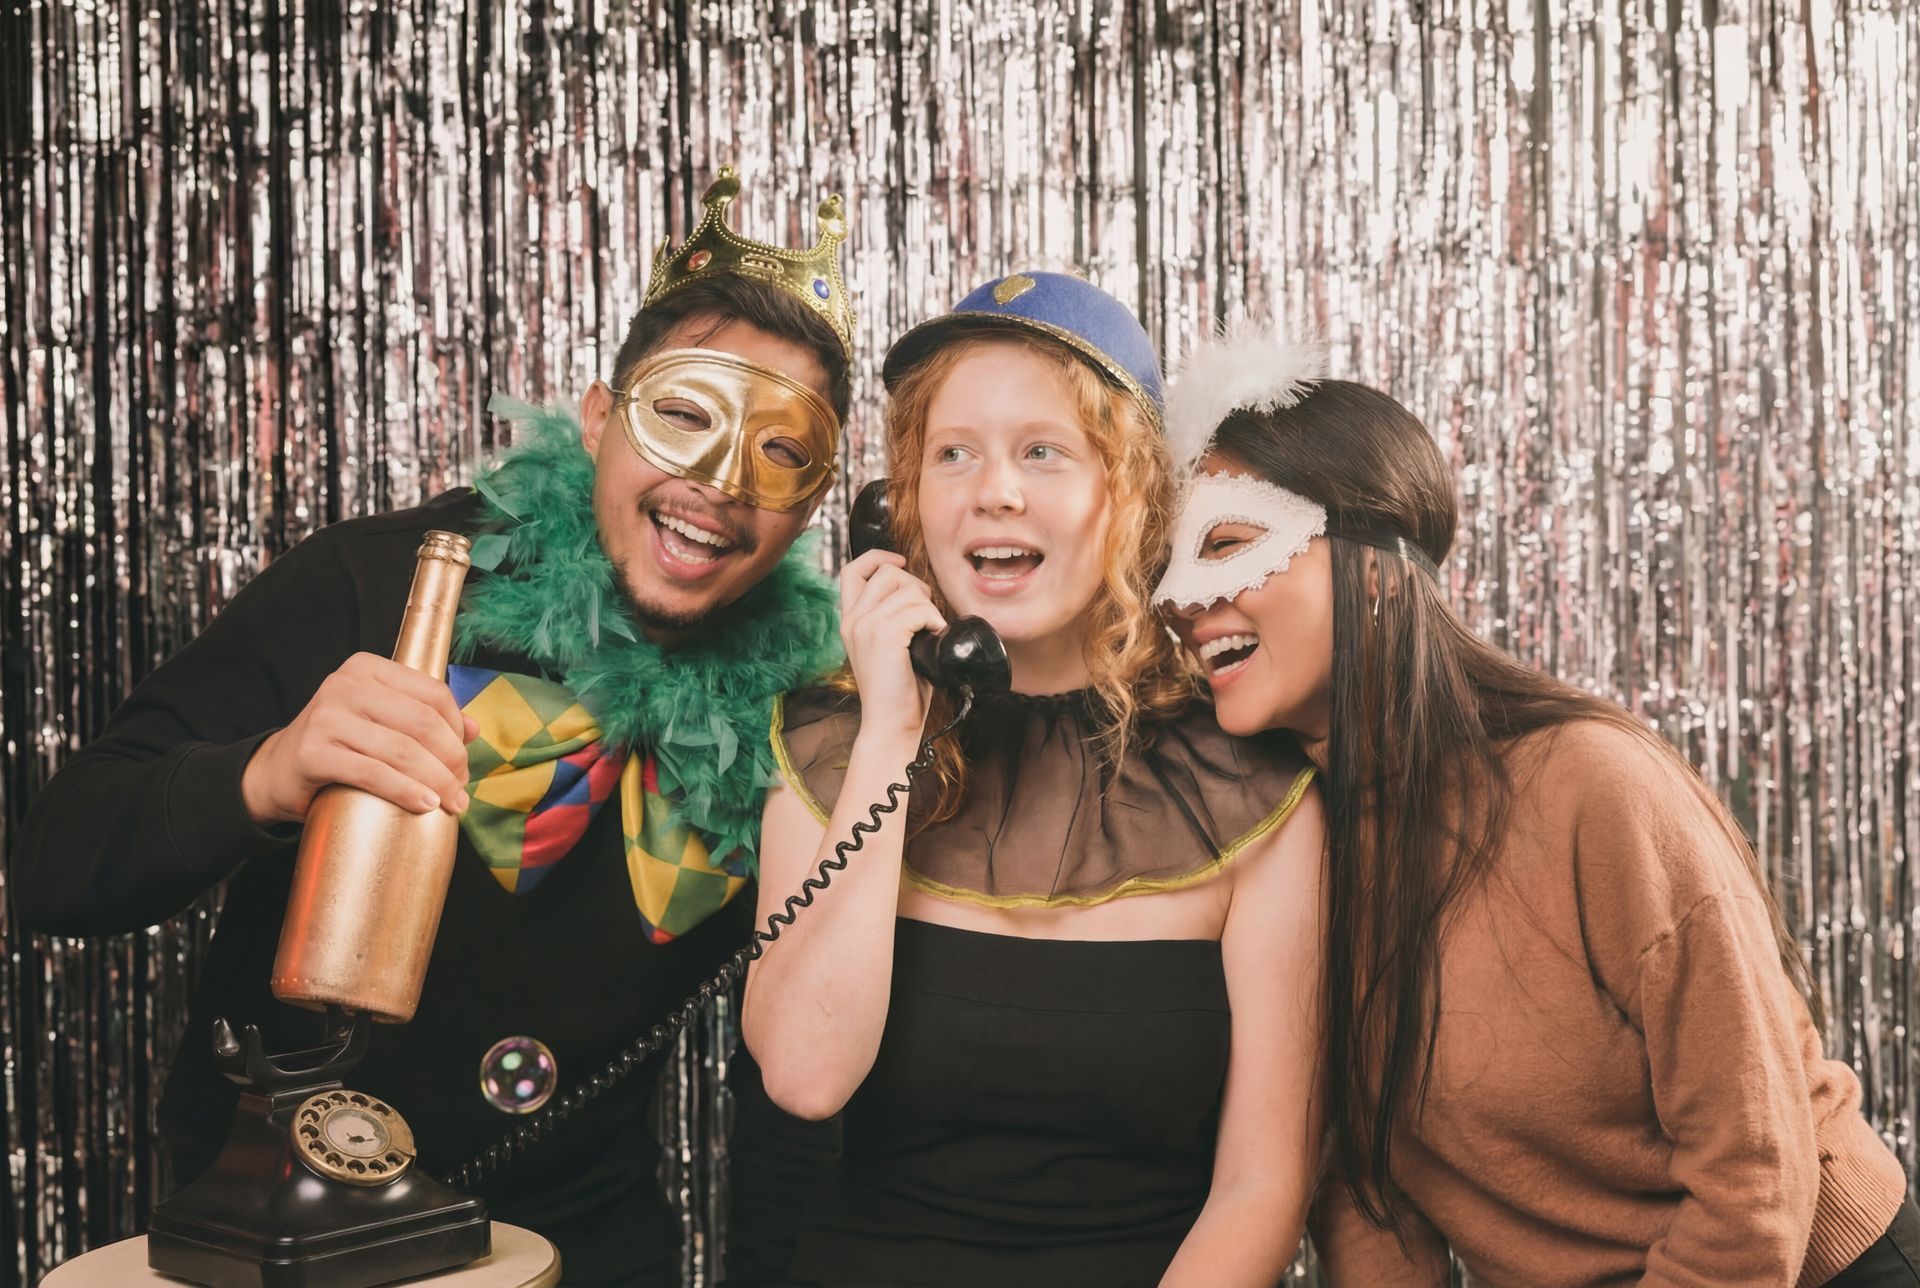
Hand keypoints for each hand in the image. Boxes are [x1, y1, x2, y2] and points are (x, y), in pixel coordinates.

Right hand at [241, 652, 477, 825]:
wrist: (277, 771)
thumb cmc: (338, 744)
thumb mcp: (380, 721)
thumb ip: (424, 717)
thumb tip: (474, 728)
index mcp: (367, 669)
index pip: (433, 694)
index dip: (457, 730)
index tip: (464, 760)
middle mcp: (345, 685)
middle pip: (423, 722)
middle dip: (451, 760)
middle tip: (461, 789)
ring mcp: (326, 717)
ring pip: (403, 750)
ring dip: (436, 781)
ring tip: (451, 803)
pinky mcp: (313, 752)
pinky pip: (374, 774)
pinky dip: (406, 792)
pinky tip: (425, 805)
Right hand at [838, 549, 943, 739]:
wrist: (890, 724)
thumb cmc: (899, 690)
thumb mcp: (889, 647)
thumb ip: (892, 618)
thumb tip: (918, 593)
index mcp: (850, 621)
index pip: (853, 569)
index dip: (878, 557)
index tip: (900, 563)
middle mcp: (852, 620)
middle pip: (888, 572)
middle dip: (915, 586)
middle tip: (926, 617)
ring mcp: (865, 626)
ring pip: (907, 588)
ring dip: (928, 607)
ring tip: (930, 632)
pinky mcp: (882, 635)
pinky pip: (917, 608)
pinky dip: (933, 619)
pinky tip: (933, 638)